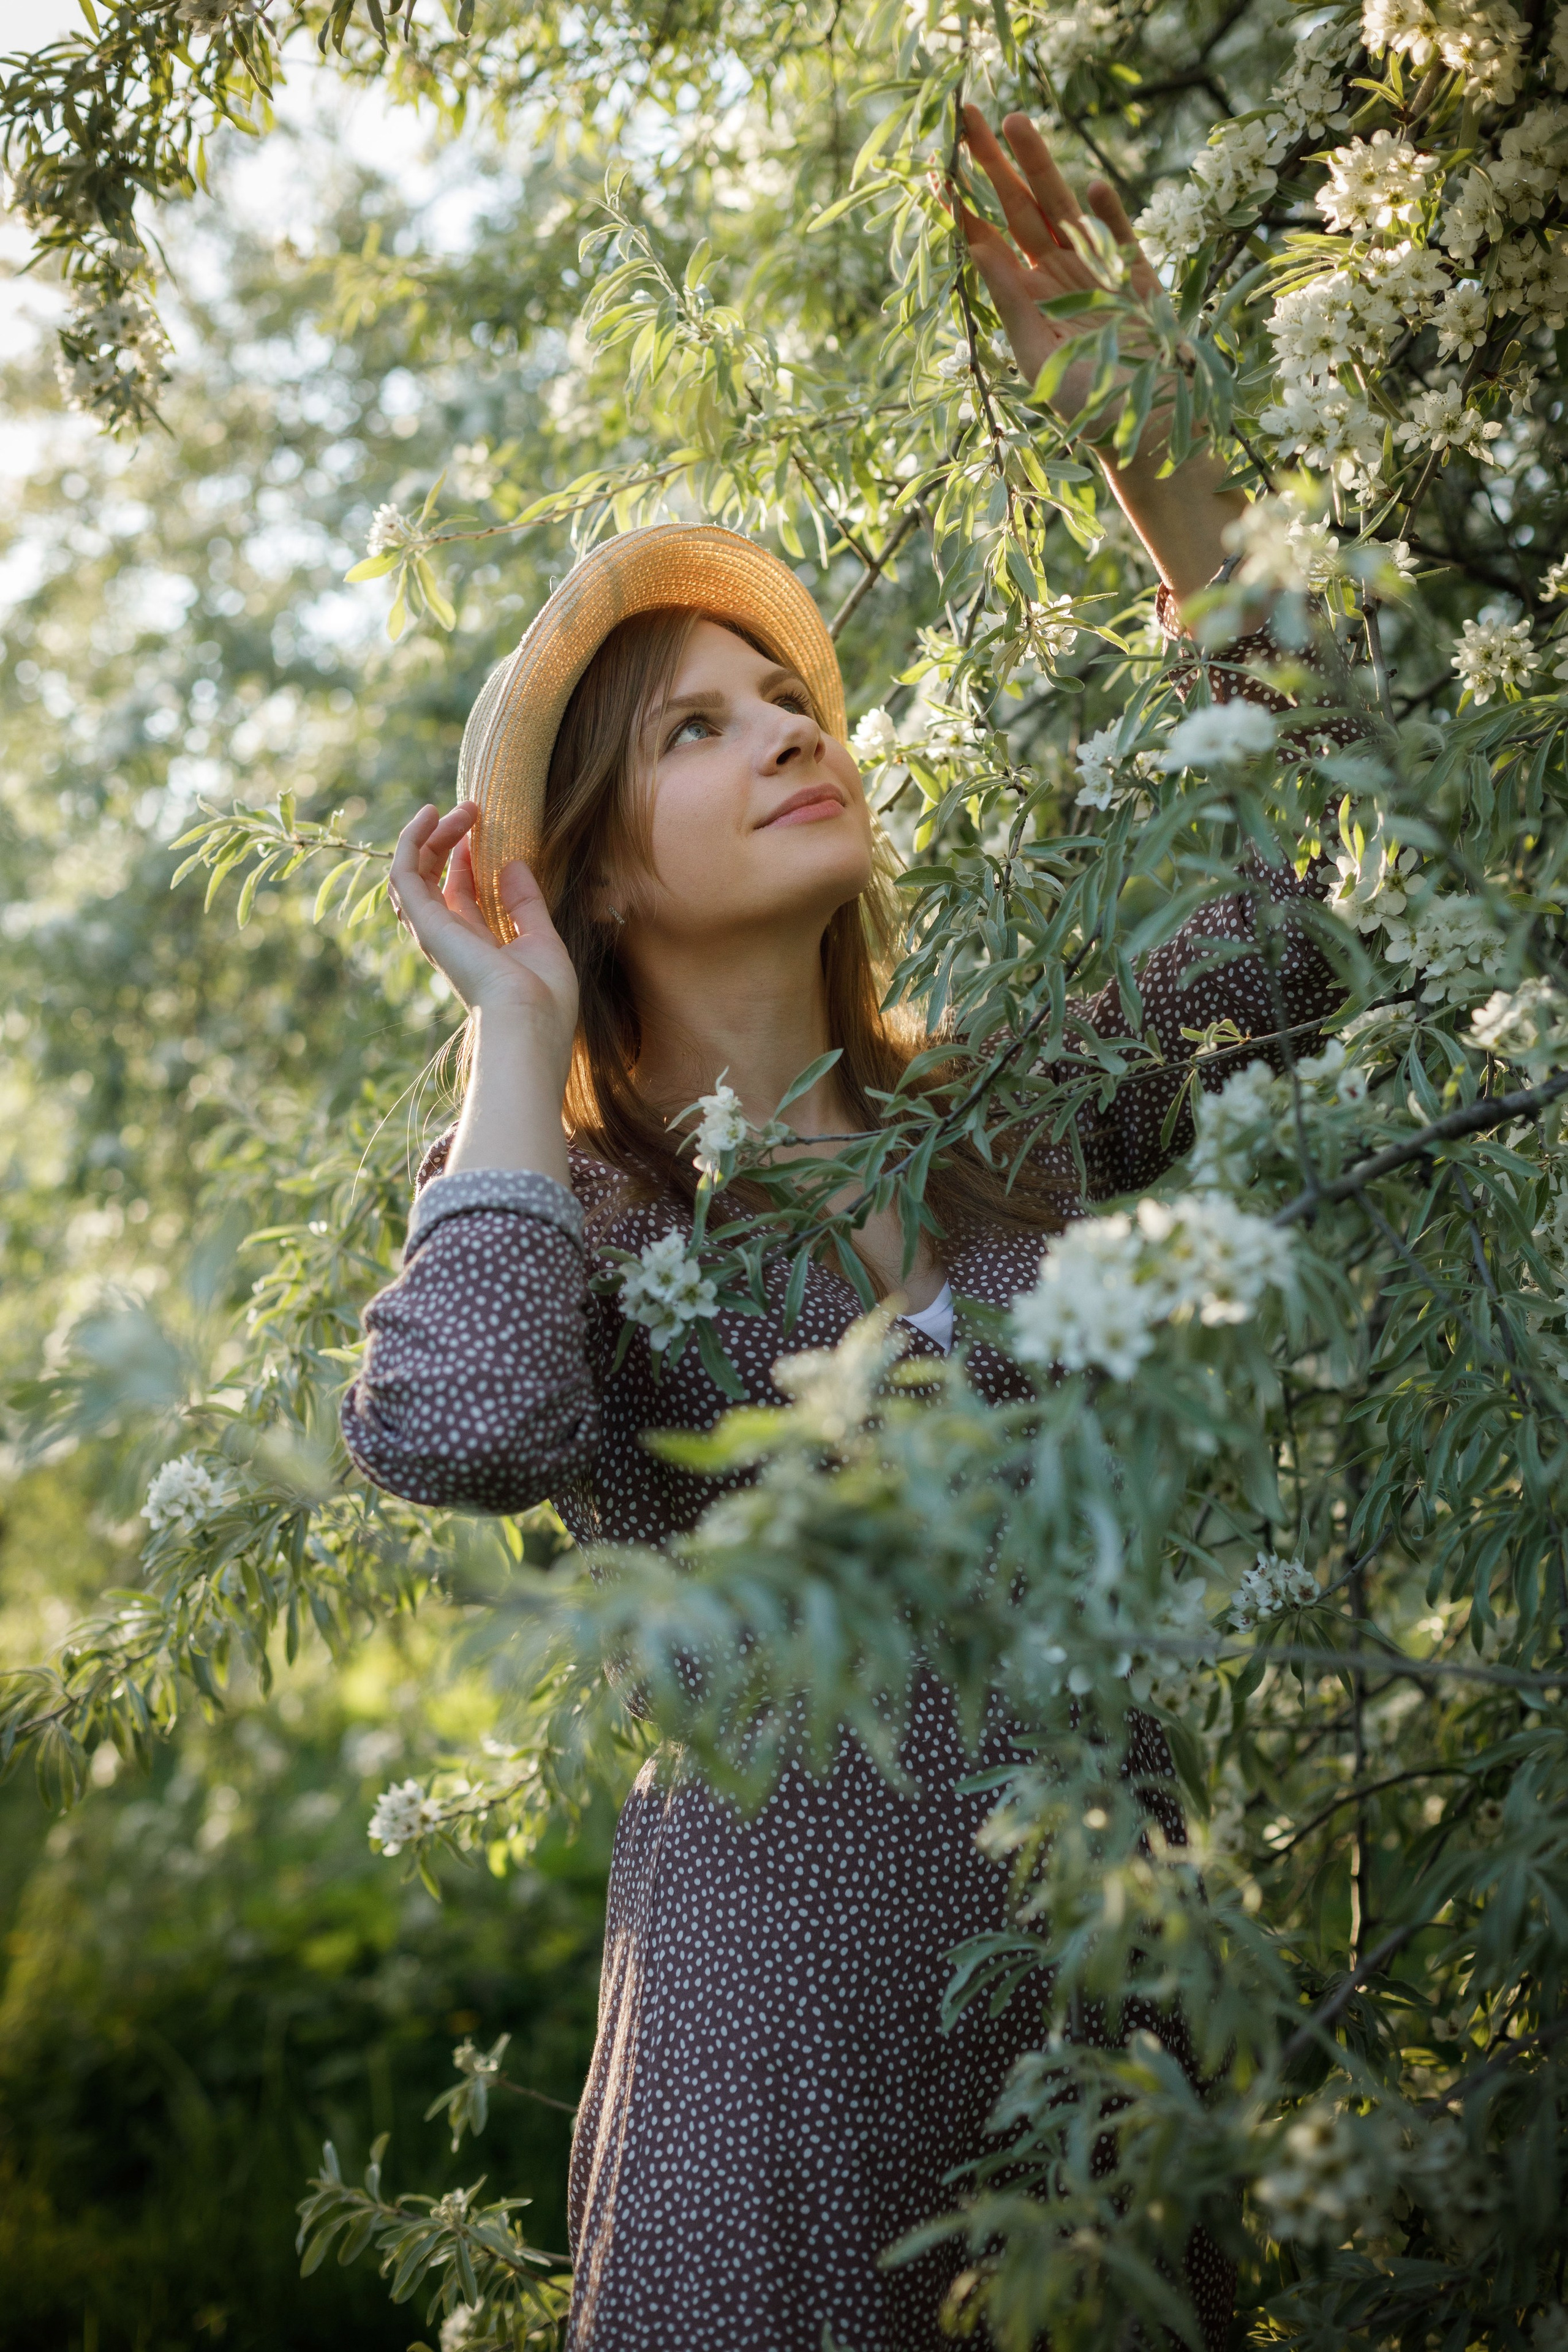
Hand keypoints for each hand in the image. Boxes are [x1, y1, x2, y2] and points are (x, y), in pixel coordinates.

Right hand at [389, 802, 577, 1066]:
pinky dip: (410, 841)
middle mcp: (449, 938)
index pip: (459, 892)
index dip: (466, 856)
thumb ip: (526, 904)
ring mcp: (434, 931)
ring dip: (430, 835)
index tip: (483, 826)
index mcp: (476, 945)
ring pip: (412, 872)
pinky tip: (429, 815)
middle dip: (448, 839)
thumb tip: (514, 865)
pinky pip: (403, 874)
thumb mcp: (542, 939)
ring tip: (454, 809)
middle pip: (433, 877)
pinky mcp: (425, 922)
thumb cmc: (544, 996)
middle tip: (473, 809)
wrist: (530, 1019)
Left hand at [951, 107, 1162, 454]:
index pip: (986, 242)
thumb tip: (976, 245)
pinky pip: (1119, 236)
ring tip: (1014, 122)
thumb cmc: (1087, 409)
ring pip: (1061, 208)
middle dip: (994, 163)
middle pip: (1019, 209)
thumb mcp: (1038, 355)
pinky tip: (1089, 187)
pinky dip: (1106, 213)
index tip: (936, 166)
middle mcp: (1056, 278)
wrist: (1147, 436)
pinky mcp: (1139, 278)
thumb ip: (1010, 299)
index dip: (962, 205)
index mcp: (1025, 300)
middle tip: (967, 115)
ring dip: (1040, 167)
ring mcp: (1097, 271)